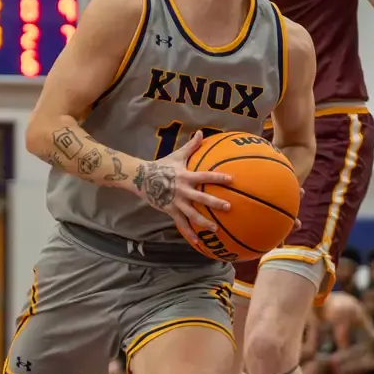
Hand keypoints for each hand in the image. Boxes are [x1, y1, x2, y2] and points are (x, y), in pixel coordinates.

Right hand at [131, 132, 232, 246]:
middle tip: (228, 207)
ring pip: (192, 214)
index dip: (218, 177)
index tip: (231, 180)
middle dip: (215, 203)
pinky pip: (181, 224)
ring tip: (216, 229)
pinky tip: (197, 242)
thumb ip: (191, 146)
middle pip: (201, 198)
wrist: (142, 178)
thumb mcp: (177, 155)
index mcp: (186, 176)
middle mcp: (183, 190)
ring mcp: (176, 202)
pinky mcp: (170, 210)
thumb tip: (202, 132)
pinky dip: (189, 233)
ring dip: (204, 222)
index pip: (205, 176)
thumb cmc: (162, 165)